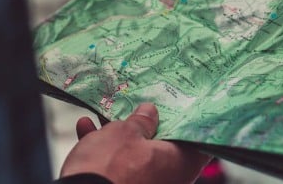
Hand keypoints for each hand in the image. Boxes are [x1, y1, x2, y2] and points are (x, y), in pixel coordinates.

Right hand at [60, 103, 211, 183]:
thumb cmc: (110, 168)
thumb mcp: (124, 133)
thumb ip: (140, 121)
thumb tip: (149, 113)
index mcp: (181, 164)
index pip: (196, 140)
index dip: (187, 121)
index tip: (179, 107)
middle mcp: (170, 180)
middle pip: (162, 147)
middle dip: (146, 128)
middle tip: (138, 109)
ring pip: (136, 158)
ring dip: (118, 137)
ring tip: (103, 118)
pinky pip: (119, 170)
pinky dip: (105, 153)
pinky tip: (86, 130)